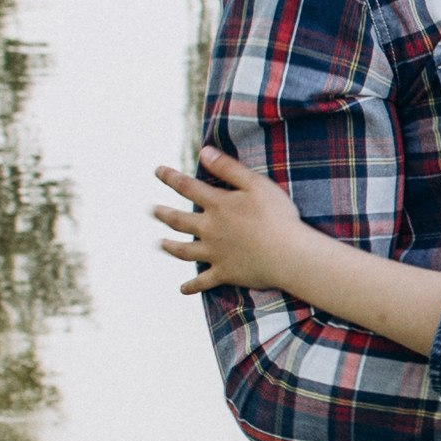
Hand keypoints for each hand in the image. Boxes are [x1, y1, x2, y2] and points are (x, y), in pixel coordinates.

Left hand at [154, 149, 309, 294]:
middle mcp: (210, 229)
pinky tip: (182, 289)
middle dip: (164, 214)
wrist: (288, 255)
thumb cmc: (277, 216)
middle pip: (179, 221)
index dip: (170, 177)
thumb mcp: (256, 184)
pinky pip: (203, 282)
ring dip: (170, 247)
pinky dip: (192, 286)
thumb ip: (228, 168)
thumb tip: (203, 151)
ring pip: (184, 250)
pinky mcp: (225, 273)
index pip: (187, 187)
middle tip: (152, 210)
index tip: (157, 171)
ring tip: (160, 243)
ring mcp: (215, 253)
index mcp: (217, 205)